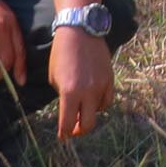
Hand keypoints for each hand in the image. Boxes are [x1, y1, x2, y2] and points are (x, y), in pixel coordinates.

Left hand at [49, 24, 115, 138]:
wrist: (80, 30)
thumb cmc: (62, 53)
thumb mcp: (54, 77)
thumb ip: (62, 96)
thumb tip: (68, 109)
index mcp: (70, 92)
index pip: (67, 124)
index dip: (64, 133)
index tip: (62, 136)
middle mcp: (87, 91)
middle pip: (87, 124)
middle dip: (78, 130)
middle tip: (73, 129)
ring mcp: (101, 85)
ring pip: (98, 112)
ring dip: (89, 114)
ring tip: (82, 110)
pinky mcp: (110, 78)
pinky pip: (107, 99)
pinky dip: (100, 104)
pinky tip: (92, 100)